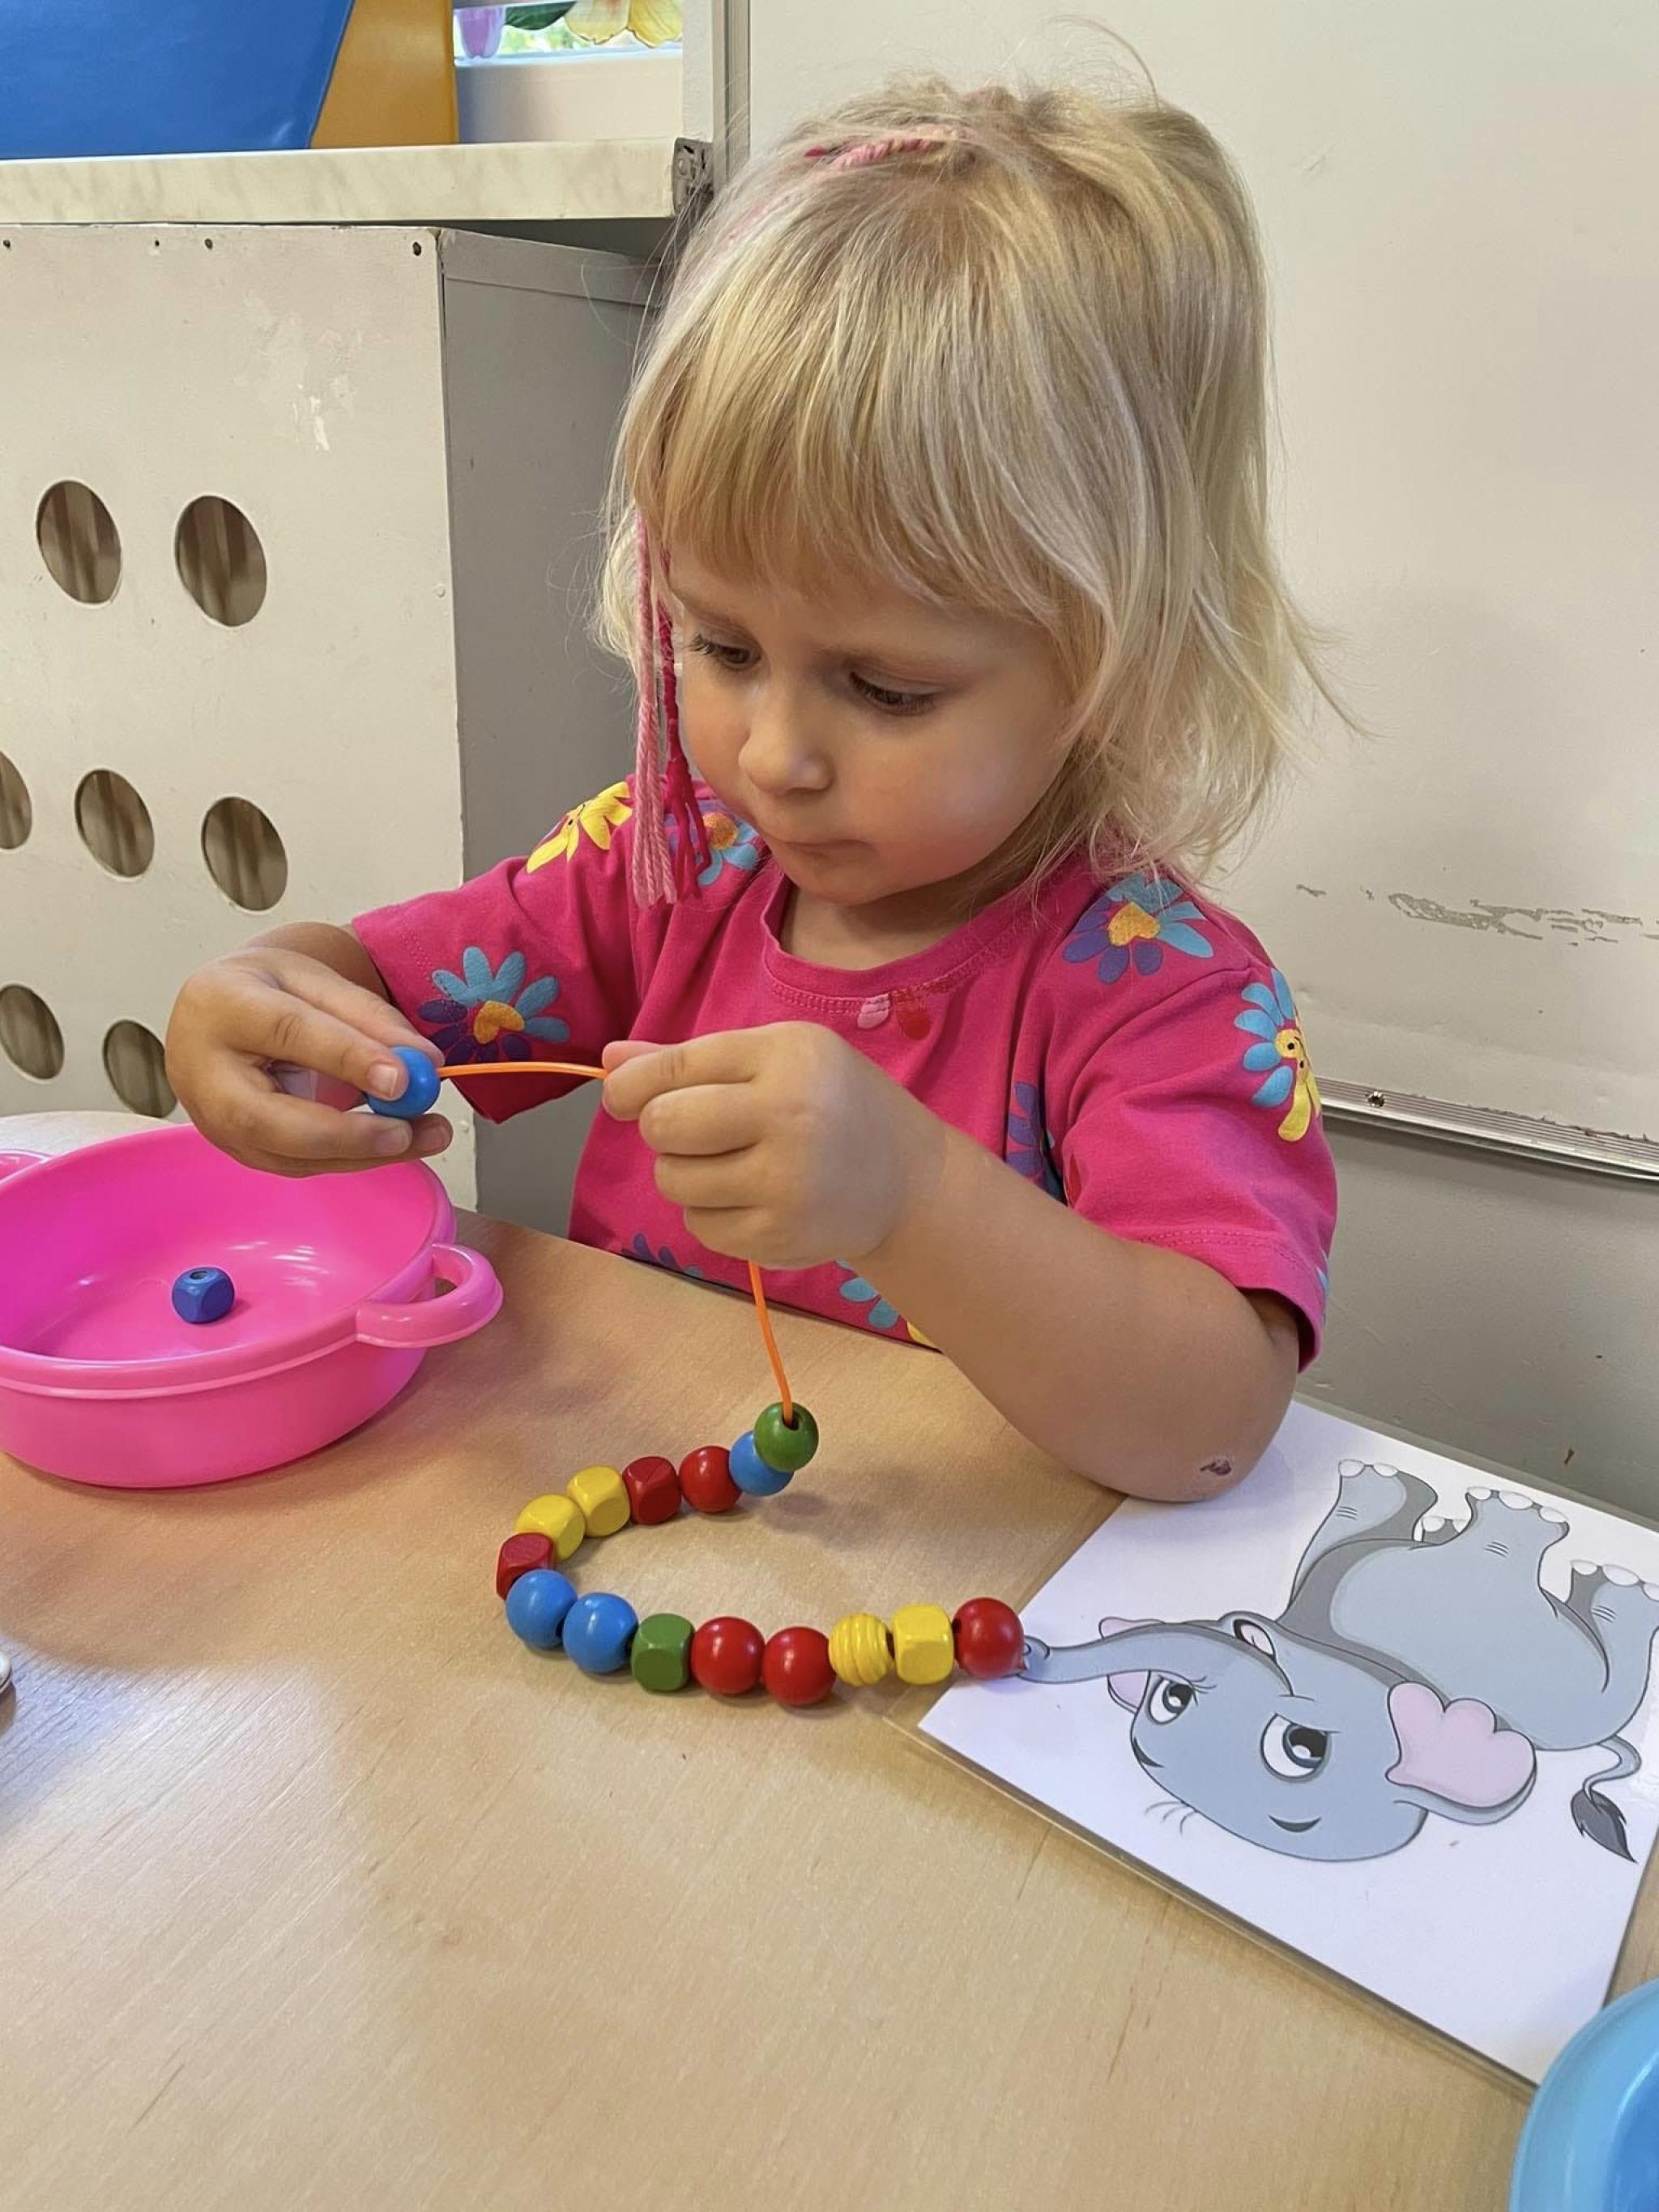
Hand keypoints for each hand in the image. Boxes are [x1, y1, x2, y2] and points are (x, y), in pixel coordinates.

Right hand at [166, 946, 448, 1176]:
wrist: (219, 1015)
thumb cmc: (268, 991)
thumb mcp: (318, 980)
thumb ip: (370, 1017)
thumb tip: (426, 1063)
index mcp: (222, 1005)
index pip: (286, 1032)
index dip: (346, 1058)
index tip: (403, 1077)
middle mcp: (203, 1072)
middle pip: (268, 1118)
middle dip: (345, 1134)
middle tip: (407, 1133)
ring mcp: (213, 1120)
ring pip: (287, 1154)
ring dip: (363, 1153)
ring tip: (427, 1134)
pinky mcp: (237, 1150)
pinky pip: (299, 1163)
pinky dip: (353, 1157)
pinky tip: (398, 1142)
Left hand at [601, 1023, 936, 1269]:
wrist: (905, 1180)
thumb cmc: (830, 1103)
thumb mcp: (776, 1059)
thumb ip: (692, 1060)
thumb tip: (609, 1062)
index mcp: (785, 1056)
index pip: (676, 1068)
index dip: (631, 1085)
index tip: (622, 1096)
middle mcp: (788, 1115)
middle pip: (664, 1125)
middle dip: (662, 1129)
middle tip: (692, 1132)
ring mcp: (785, 1183)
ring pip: (674, 1180)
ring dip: (685, 1173)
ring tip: (729, 1164)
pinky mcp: (779, 1237)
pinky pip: (699, 1225)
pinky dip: (710, 1213)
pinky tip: (750, 1199)